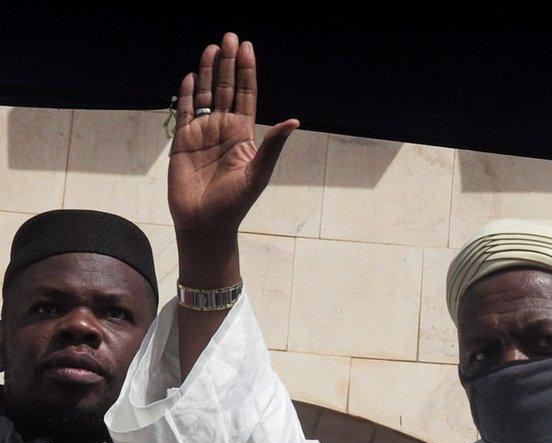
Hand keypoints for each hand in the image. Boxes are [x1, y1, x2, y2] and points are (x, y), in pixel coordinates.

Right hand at [168, 32, 298, 235]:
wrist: (204, 223)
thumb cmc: (235, 203)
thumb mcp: (258, 173)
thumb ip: (272, 146)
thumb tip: (294, 122)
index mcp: (243, 135)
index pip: (247, 96)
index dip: (247, 72)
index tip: (248, 48)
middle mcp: (224, 129)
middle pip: (227, 89)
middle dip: (229, 63)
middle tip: (230, 36)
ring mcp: (203, 133)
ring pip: (206, 95)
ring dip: (209, 71)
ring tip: (212, 47)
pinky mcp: (182, 141)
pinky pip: (185, 111)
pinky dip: (188, 93)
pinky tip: (192, 75)